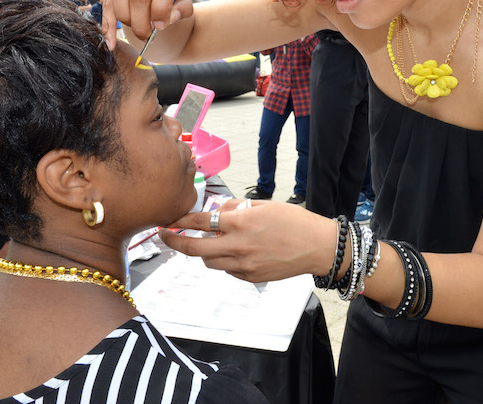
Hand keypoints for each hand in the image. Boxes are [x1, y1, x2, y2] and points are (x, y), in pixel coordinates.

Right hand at [102, 0, 192, 49]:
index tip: (159, 27)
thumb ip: (182, 10)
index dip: (161, 8)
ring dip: (124, 17)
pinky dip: (108, 21)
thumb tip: (166, 20)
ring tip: (135, 30)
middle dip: (140, 21)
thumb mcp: (185, 1)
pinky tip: (110, 40)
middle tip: (145, 36)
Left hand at [159, 201, 335, 282]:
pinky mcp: (251, 277)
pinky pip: (228, 270)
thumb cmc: (294, 221)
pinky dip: (224, 261)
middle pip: (195, 249)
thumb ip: (237, 209)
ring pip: (210, 262)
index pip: (200, 222)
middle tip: (165, 236)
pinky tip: (235, 252)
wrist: (318, 247)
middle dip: (175, 243)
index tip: (169, 221)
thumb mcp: (264, 205)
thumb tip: (216, 212)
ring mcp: (244, 265)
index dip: (180, 221)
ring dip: (203, 252)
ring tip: (208, 243)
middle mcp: (239, 246)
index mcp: (241, 223)